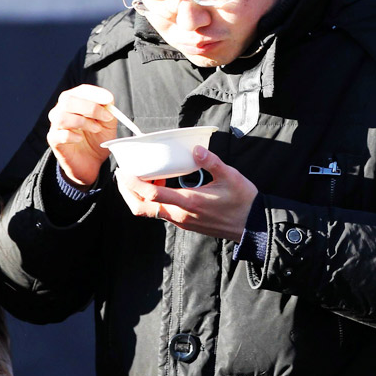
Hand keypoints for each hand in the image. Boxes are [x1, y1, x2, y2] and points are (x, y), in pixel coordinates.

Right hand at [46, 84, 117, 186]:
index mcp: (75, 100)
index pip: (81, 90)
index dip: (95, 93)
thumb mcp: (108, 124)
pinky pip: (59, 134)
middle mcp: (62, 109)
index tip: (109, 100)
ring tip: (95, 129)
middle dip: (90, 107)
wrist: (91, 162)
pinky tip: (80, 139)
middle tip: (105, 118)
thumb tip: (108, 101)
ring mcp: (56, 124)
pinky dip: (72, 136)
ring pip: (61, 116)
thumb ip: (108, 111)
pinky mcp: (53, 139)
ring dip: (82, 122)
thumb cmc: (97, 139)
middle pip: (68, 100)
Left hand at [114, 146, 257, 241]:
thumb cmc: (243, 201)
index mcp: (189, 203)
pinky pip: (161, 212)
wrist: (252, 226)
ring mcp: (181, 222)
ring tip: (138, 176)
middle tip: (122, 175)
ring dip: (139, 196)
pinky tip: (160, 183)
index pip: (152, 194)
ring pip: (150, 212)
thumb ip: (211, 162)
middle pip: (142, 208)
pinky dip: (153, 199)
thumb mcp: (230, 176)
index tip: (125, 171)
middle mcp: (180, 215)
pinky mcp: (185, 223)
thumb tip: (196, 148)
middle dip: (127, 192)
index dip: (133, 183)